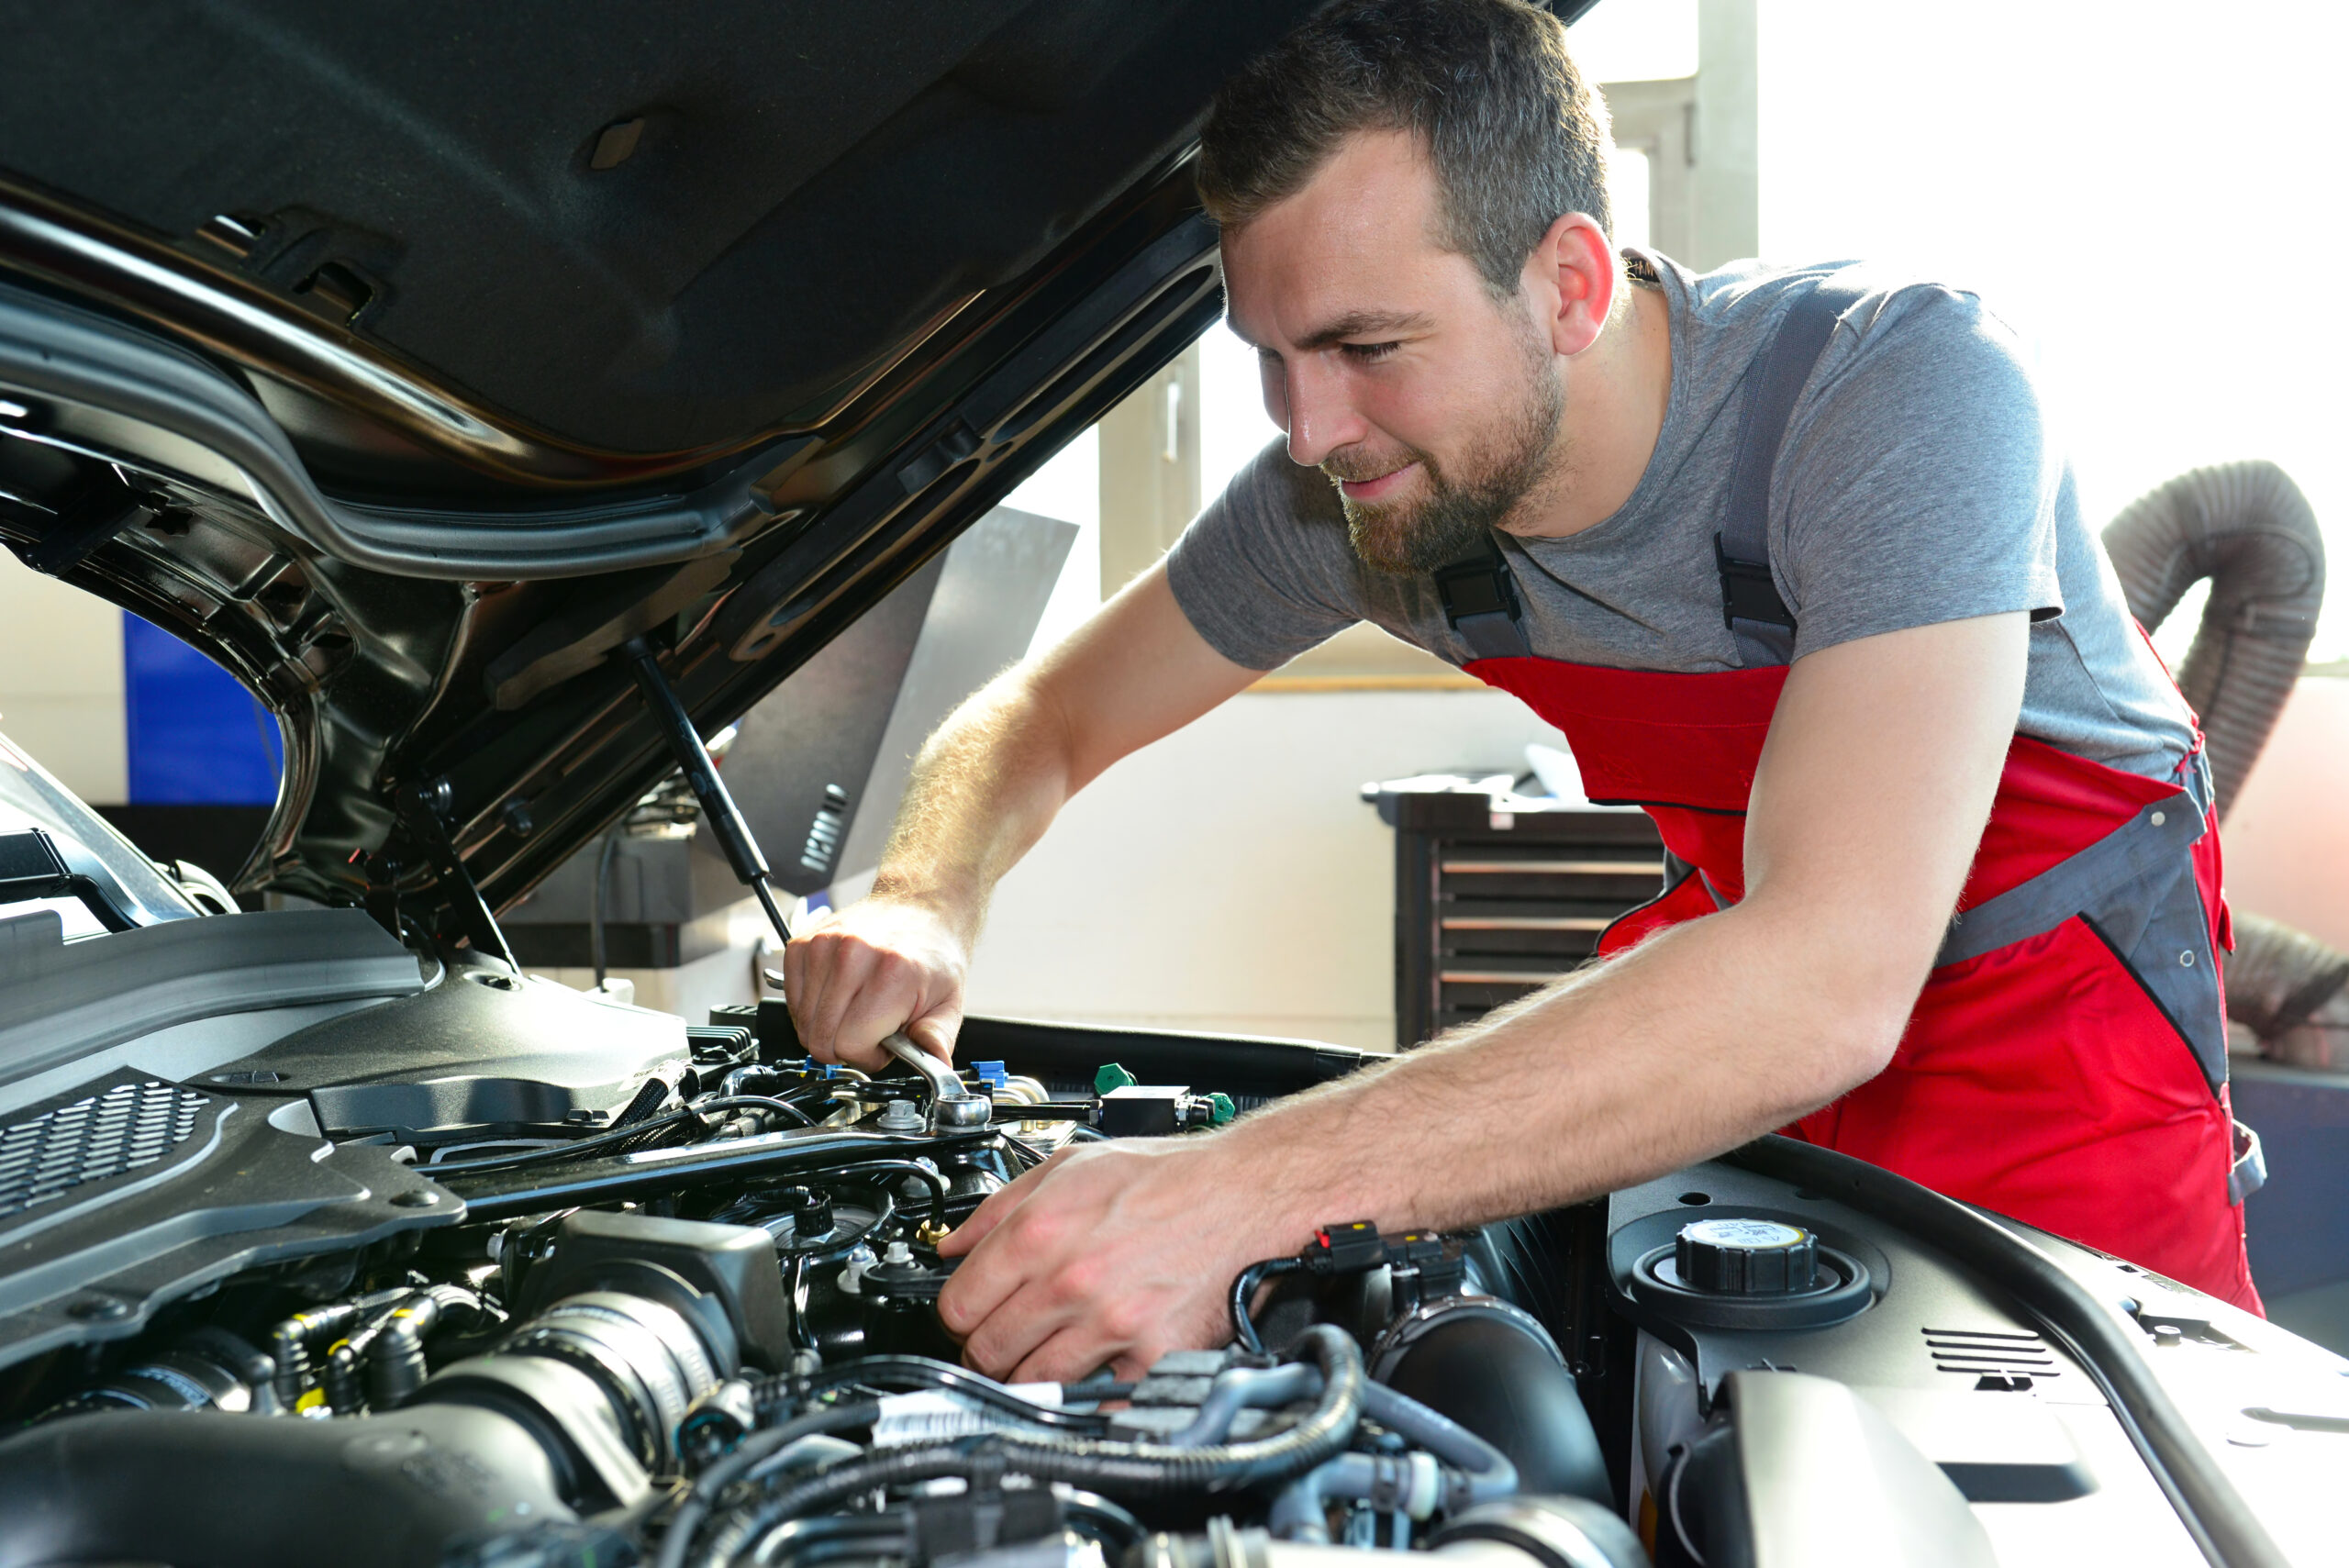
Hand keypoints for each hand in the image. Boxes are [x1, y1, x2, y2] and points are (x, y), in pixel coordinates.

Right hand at [782, 895, 967, 1071]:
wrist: (918, 909)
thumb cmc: (931, 957)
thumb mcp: (948, 1003)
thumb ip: (937, 1039)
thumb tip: (937, 1066)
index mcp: (891, 974)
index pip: (850, 1044)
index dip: (867, 1056)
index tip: (882, 1045)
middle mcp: (853, 955)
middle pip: (820, 1038)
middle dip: (845, 1046)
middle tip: (870, 1029)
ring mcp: (823, 945)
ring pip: (803, 1022)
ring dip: (828, 1027)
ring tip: (857, 1009)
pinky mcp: (803, 942)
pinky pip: (791, 999)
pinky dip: (811, 1008)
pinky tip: (838, 997)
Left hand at [935, 1136, 1293, 1380]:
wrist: (1242, 1194)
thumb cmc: (1163, 1177)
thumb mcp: (1070, 1166)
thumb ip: (998, 1206)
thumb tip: (951, 1244)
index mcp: (1038, 1232)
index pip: (958, 1306)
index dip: (958, 1315)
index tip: (971, 1316)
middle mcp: (1068, 1280)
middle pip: (987, 1352)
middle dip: (988, 1351)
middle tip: (1005, 1342)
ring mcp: (1109, 1323)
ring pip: (1033, 1382)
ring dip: (1033, 1375)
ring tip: (1049, 1354)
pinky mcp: (1150, 1354)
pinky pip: (1097, 1400)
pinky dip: (1090, 1395)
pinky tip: (1092, 1373)